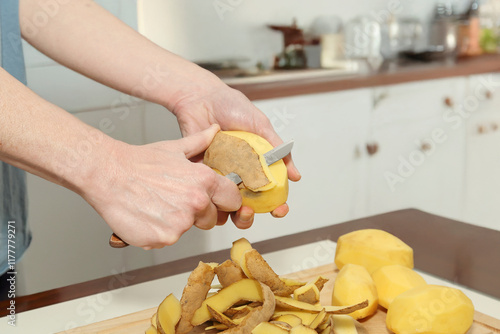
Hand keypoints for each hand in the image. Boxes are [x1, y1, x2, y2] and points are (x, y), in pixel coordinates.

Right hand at [82, 125, 240, 248]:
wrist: (107, 174)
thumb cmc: (138, 162)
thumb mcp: (174, 148)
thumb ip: (200, 142)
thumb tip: (214, 130)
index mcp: (204, 181)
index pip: (232, 200)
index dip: (224, 201)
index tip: (215, 202)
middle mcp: (197, 202)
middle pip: (211, 219)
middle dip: (197, 213)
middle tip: (173, 200)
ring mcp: (181, 223)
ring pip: (188, 230)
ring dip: (176, 222)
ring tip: (157, 205)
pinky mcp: (164, 238)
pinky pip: (168, 240)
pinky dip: (158, 232)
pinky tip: (147, 216)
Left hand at [170, 73, 300, 226]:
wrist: (202, 96)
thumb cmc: (231, 106)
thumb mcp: (261, 127)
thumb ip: (278, 150)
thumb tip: (295, 175)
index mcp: (254, 165)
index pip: (268, 192)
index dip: (276, 204)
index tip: (280, 209)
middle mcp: (236, 172)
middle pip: (245, 204)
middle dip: (250, 215)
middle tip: (252, 211)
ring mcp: (218, 173)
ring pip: (224, 203)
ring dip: (230, 211)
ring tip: (235, 206)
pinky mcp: (200, 170)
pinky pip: (205, 189)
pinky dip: (210, 195)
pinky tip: (216, 189)